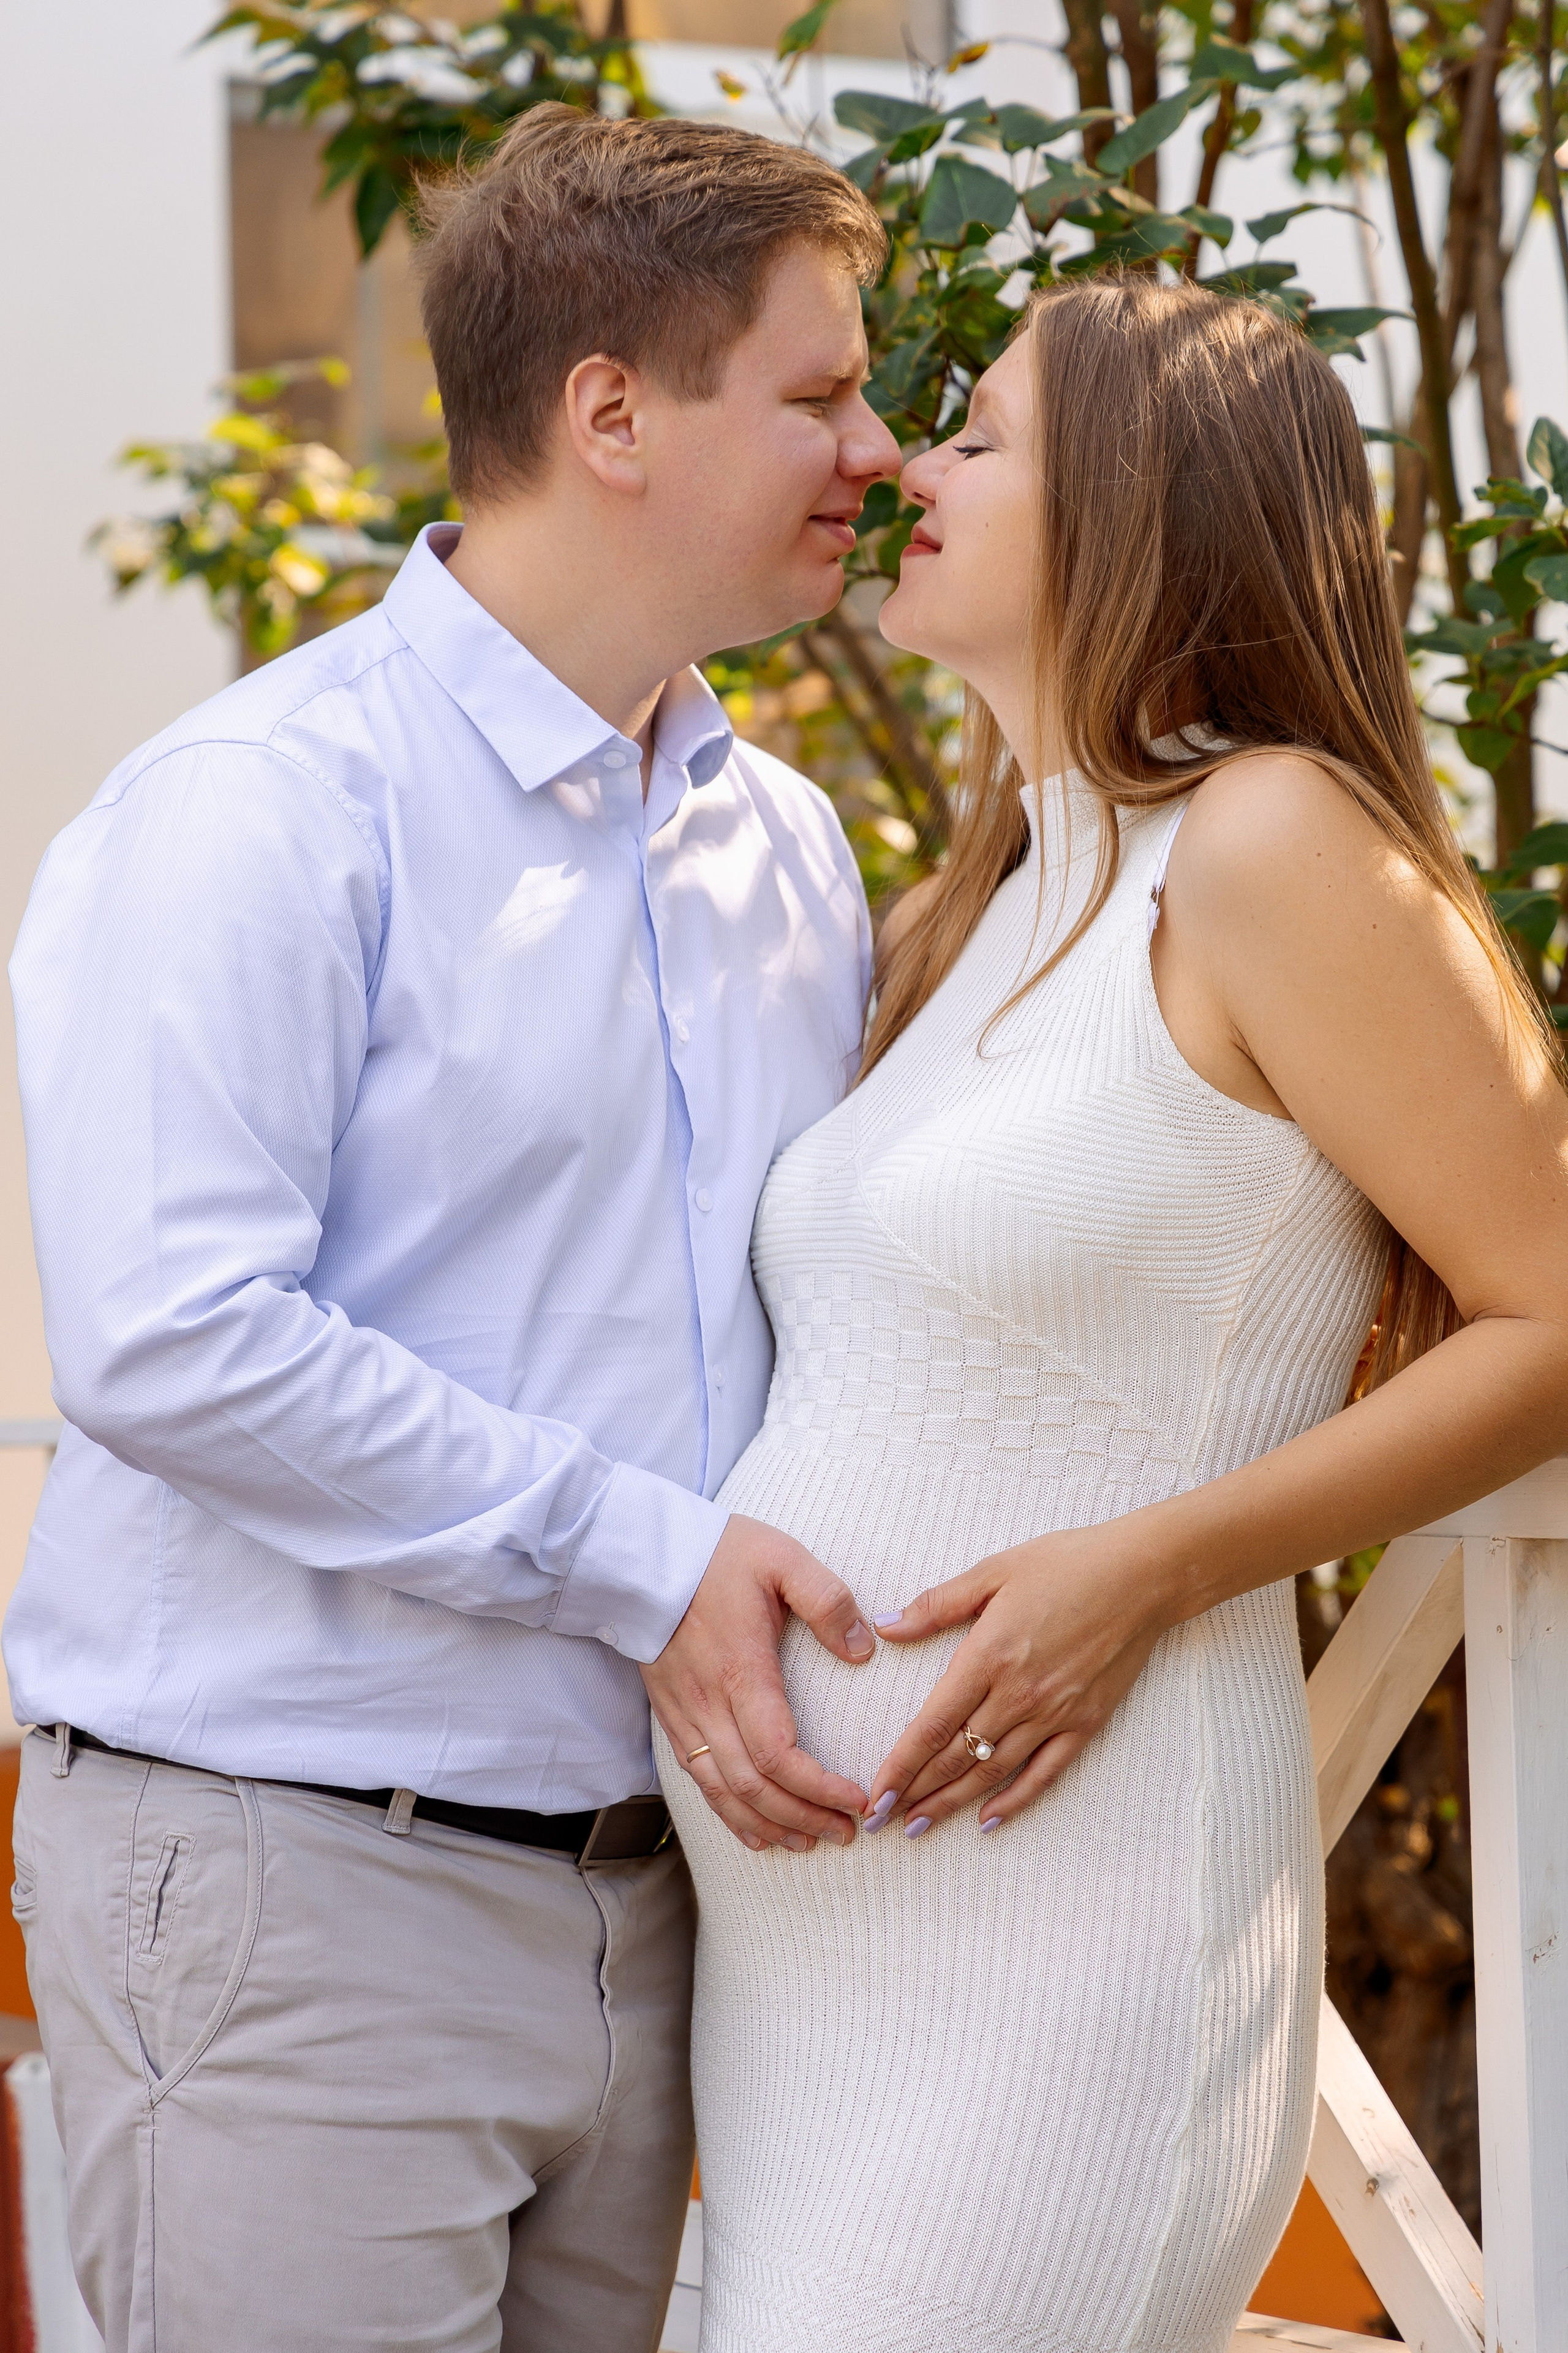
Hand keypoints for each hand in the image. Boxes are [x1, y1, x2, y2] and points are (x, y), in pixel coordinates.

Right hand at [642, 1514, 874, 1853]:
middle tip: (848, 1832)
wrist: (640, 1556)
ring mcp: (685, 1714)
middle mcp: (709, 1704)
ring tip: (809, 1842)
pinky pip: (699, 1780)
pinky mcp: (671, 1715)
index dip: (819, 1787)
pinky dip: (728, 1814)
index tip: (859, 1799)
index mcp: (741, 1671)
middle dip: (803, 1818)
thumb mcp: (782, 1558)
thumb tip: (863, 1649)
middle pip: (754, 1787)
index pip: (779, 1754)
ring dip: (767, 1825)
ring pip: (723, 1794)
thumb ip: (827, 1600)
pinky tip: (755, 1830)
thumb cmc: (717, 1553)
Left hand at [866, 1522, 1168, 1836]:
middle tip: (880, 1822)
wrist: (1143, 1575)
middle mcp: (1018, 1694)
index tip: (875, 1795)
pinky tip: (988, 1820)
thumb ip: (936, 1604)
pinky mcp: (1086, 1723)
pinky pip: (1044, 1773)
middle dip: (914, 1793)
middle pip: (955, 1757)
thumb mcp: (993, 1571)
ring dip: (952, 1803)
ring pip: (992, 1771)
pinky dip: (1014, 1800)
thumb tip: (885, 1625)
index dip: (899, 1766)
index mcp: (988, 1656)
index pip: (931, 1725)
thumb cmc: (1066, 1564)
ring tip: (919, 1827)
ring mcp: (1054, 1713)